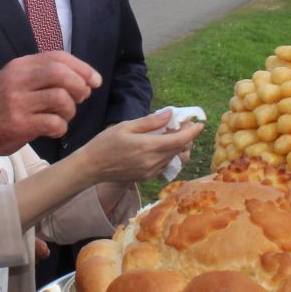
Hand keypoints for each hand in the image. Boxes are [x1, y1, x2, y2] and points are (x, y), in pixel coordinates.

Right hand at [0, 52, 99, 154]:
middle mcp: (18, 80)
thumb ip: (43, 75)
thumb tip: (83, 80)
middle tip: (81, 97)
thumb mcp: (17, 79)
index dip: (82, 68)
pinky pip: (54, 123)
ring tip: (64, 116)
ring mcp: (18, 103)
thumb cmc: (1, 102)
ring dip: (71, 110)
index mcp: (20, 66)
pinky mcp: (19, 124)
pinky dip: (61, 127)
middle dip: (79, 86)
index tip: (95, 80)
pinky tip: (54, 129)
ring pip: (61, 99)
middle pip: (61, 74)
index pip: (57, 57)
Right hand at [82, 109, 202, 183]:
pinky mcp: (146, 177)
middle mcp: (153, 162)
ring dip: (177, 146)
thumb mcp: (126, 126)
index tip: (199, 123)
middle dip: (186, 136)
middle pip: (179, 149)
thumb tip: (170, 115)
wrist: (91, 167)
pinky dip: (168, 154)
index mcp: (148, 147)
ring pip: (173, 158)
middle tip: (183, 124)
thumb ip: (150, 122)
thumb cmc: (105, 143)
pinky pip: (164, 164)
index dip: (192, 132)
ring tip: (171, 133)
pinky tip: (160, 145)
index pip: (179, 140)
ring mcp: (151, 172)